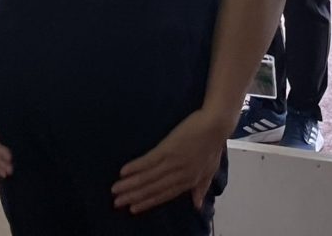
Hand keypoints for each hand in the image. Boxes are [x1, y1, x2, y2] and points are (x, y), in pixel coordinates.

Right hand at [112, 108, 227, 214]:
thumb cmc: (213, 144)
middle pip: (153, 188)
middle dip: (134, 196)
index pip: (164, 195)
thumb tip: (196, 206)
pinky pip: (149, 161)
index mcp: (188, 181)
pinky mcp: (168, 148)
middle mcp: (179, 175)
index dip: (148, 202)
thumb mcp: (210, 169)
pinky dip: (136, 167)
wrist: (216, 123)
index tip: (133, 209)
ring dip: (130, 184)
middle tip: (117, 202)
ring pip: (148, 177)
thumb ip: (201, 187)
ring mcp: (173, 162)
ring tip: (115, 189)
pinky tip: (124, 171)